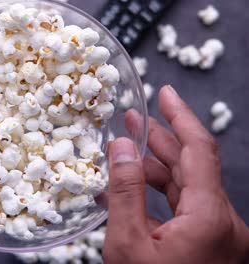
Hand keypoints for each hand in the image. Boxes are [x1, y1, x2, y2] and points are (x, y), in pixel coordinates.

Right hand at [103, 86, 248, 262]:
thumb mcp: (128, 244)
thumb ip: (125, 191)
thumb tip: (120, 147)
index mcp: (210, 217)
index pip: (198, 149)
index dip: (180, 115)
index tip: (164, 93)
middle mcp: (224, 222)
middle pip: (192, 165)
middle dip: (160, 139)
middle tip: (132, 119)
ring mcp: (220, 234)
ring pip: (187, 187)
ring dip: (155, 168)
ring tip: (125, 152)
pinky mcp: (210, 245)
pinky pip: (184, 209)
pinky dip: (157, 196)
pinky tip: (129, 190)